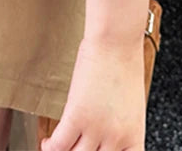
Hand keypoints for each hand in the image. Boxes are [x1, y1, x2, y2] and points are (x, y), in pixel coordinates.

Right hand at [40, 32, 145, 150]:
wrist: (116, 41)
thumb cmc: (124, 63)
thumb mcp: (130, 105)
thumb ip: (119, 126)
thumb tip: (104, 137)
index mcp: (134, 136)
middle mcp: (117, 138)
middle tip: (73, 147)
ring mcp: (97, 129)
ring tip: (57, 147)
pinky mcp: (77, 115)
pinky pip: (59, 145)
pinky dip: (50, 147)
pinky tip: (47, 142)